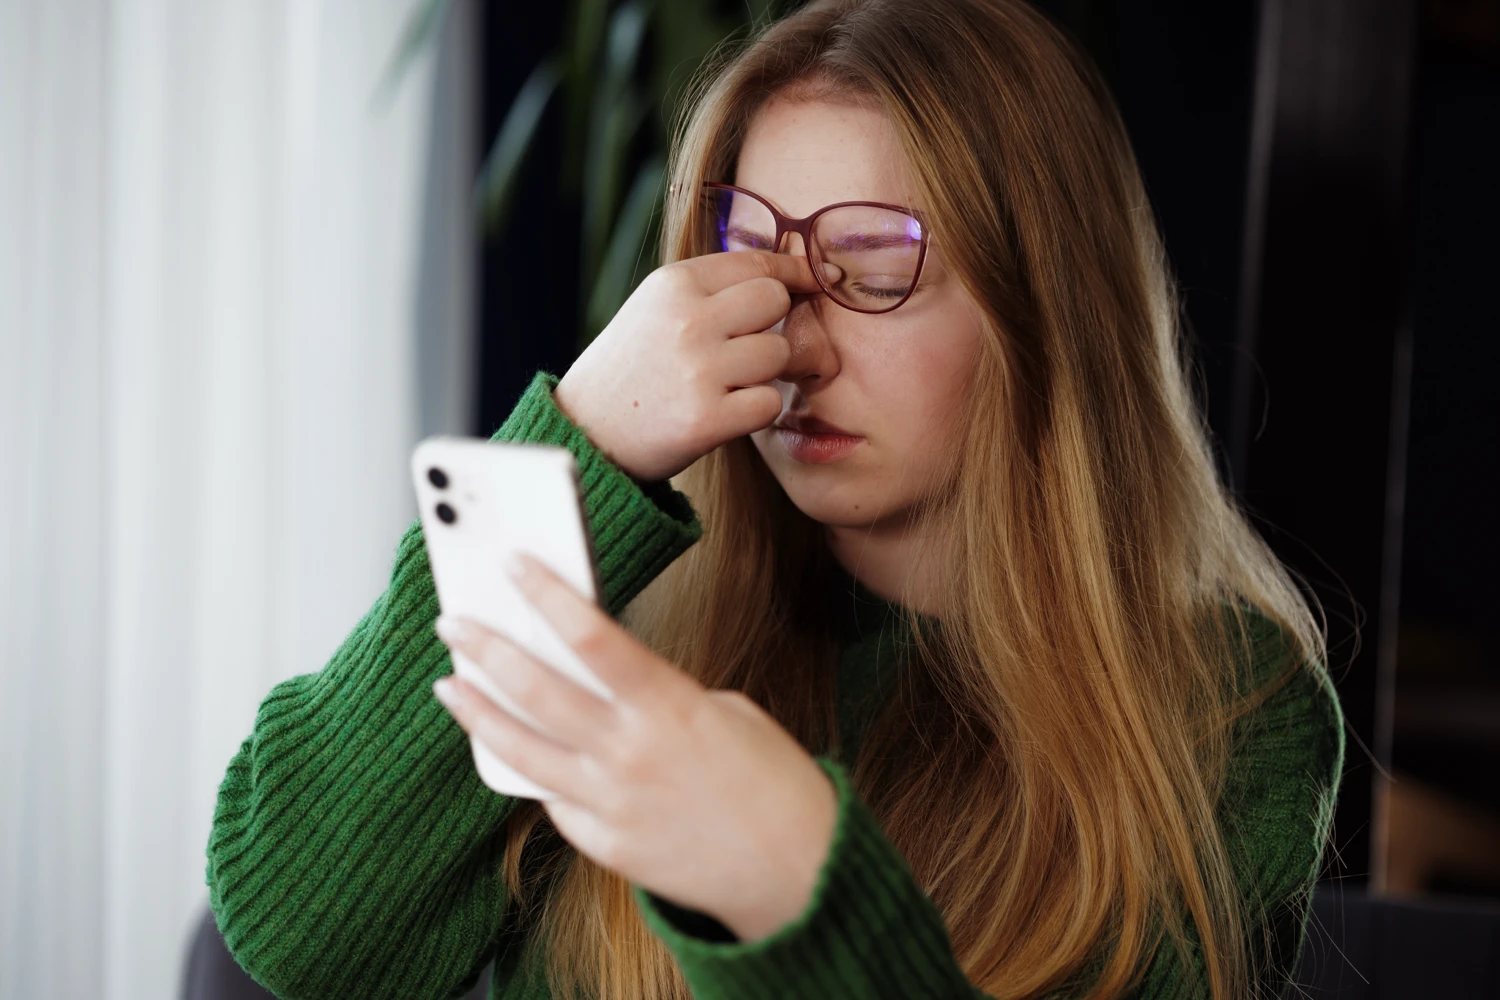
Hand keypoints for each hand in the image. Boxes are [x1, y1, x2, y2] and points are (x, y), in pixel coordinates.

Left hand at [431, 551, 838, 941]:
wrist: (796, 872)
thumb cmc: (772, 782)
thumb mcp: (725, 711)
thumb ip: (659, 694)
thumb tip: (606, 679)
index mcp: (668, 708)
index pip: (591, 637)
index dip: (546, 596)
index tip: (513, 566)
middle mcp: (629, 754)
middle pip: (537, 691)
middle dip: (487, 650)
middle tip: (453, 623)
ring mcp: (611, 804)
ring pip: (521, 751)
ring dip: (480, 713)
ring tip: (450, 685)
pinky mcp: (605, 844)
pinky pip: (555, 803)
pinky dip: (533, 772)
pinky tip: (515, 751)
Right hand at [553, 251, 823, 481]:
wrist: (585, 431)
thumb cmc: (631, 368)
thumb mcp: (655, 308)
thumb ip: (712, 289)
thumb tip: (786, 275)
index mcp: (674, 284)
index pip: (757, 263)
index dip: (794, 272)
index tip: (815, 280)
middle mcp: (687, 320)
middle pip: (775, 301)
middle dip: (775, 322)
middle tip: (752, 345)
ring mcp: (698, 370)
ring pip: (779, 353)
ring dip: (764, 372)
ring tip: (729, 382)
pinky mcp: (707, 419)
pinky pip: (769, 403)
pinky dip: (756, 410)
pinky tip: (727, 411)